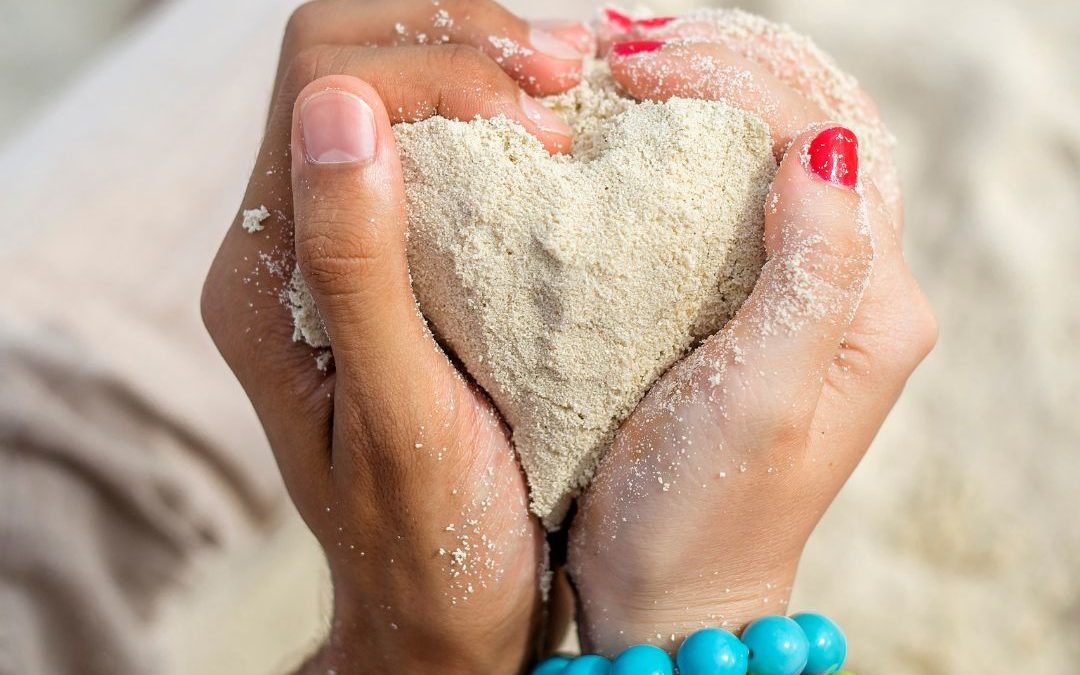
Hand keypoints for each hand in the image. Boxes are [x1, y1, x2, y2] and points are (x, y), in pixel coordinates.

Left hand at [201, 2, 590, 672]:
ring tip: (568, 89)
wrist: (440, 611)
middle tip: (563, 75)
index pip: (322, 80)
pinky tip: (553, 128)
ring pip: (389, 86)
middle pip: (346, 58)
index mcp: (267, 275)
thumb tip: (338, 106)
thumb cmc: (431, 540)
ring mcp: (341, 249)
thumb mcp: (399, 415)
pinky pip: (428, 143)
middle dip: (458, 40)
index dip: (432, 62)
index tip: (536, 115)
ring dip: (479, 64)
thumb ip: (356, 266)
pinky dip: (492, 111)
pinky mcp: (394, 263)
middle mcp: (289, 246)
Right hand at [567, 28, 937, 654]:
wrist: (672, 591)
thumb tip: (825, 144)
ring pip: (767, 154)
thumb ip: (812, 273)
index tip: (639, 70)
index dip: (737, 79)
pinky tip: (630, 130)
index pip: (828, 135)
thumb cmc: (706, 513)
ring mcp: (798, 296)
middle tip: (624, 46)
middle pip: (808, 127)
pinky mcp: (746, 309)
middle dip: (723, 67)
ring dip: (702, 97)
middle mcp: (852, 289)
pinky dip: (681, 149)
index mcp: (876, 303)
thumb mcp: (766, 399)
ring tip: (624, 68)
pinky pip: (728, 200)